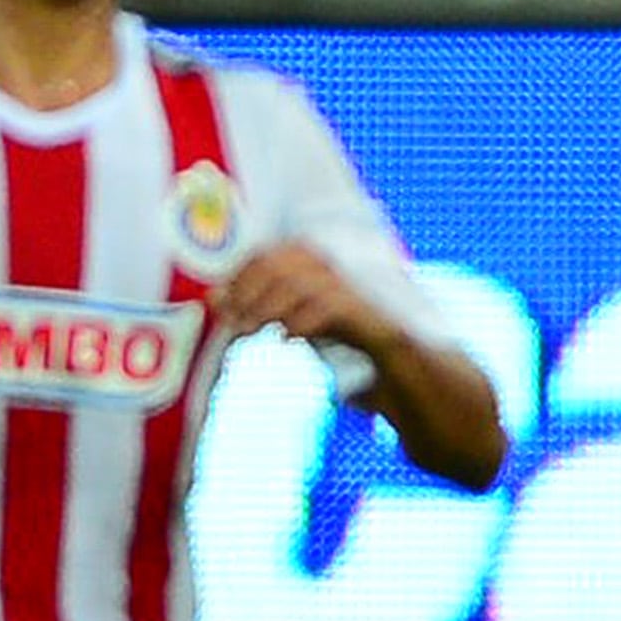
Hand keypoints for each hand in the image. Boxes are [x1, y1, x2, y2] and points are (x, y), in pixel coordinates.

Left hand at [213, 242, 389, 348]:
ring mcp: (353, 284)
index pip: (268, 253)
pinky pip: (327, 306)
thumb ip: (263, 306)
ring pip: (298, 283)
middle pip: (279, 264)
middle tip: (231, 323)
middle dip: (248, 292)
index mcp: (318, 261)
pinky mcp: (367, 309)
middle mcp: (336, 264)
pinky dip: (302, 322)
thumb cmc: (348, 344)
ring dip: (267, 308)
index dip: (239, 276)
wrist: (405, 366)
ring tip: (250, 333)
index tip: (220, 303)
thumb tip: (215, 296)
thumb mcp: (301, 322)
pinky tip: (288, 337)